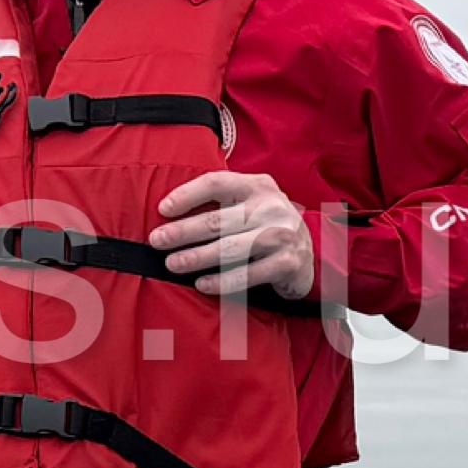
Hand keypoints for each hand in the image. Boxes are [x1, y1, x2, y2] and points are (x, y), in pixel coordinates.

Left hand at [156, 167, 316, 298]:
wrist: (309, 253)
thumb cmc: (265, 226)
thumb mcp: (250, 203)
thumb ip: (221, 201)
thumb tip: (169, 212)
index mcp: (257, 185)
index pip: (216, 183)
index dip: (187, 194)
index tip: (163, 209)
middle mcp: (271, 207)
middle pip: (218, 219)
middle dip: (183, 231)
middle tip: (157, 241)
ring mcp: (281, 235)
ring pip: (229, 248)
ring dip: (197, 257)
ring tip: (173, 264)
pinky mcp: (287, 263)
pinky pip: (247, 274)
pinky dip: (222, 281)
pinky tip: (201, 284)